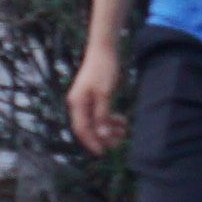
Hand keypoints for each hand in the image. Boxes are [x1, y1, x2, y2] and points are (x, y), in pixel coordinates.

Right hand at [65, 40, 129, 160]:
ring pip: (96, 121)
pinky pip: (100, 113)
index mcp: (77, 103)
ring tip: (124, 130)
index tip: (104, 152)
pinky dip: (110, 118)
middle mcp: (78, 104)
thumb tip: (102, 135)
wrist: (104, 49)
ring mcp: (85, 100)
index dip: (92, 142)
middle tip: (119, 142)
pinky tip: (122, 121)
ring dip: (109, 128)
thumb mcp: (104, 94)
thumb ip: (102, 115)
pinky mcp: (94, 96)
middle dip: (104, 136)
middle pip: (89, 127)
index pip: (82, 129)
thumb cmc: (103, 69)